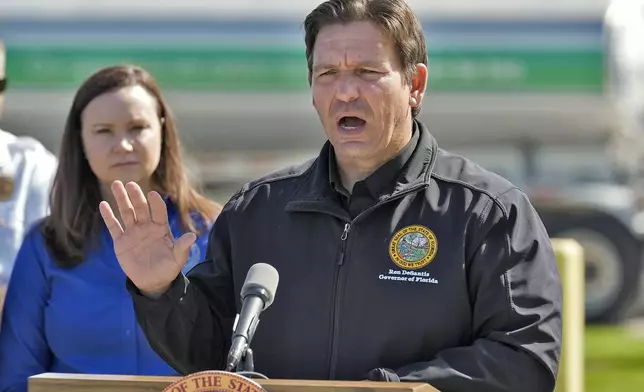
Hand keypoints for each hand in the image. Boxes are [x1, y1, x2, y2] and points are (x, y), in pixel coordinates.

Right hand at [99, 181, 195, 296]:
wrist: (153, 282)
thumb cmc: (168, 268)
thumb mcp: (177, 258)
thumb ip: (183, 246)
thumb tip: (192, 237)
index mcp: (161, 228)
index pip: (159, 211)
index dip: (156, 203)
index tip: (153, 195)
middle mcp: (146, 226)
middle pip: (141, 208)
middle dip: (136, 196)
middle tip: (130, 184)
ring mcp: (133, 233)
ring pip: (126, 212)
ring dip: (121, 199)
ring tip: (117, 185)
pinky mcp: (121, 242)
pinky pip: (114, 227)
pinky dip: (108, 216)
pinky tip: (103, 204)